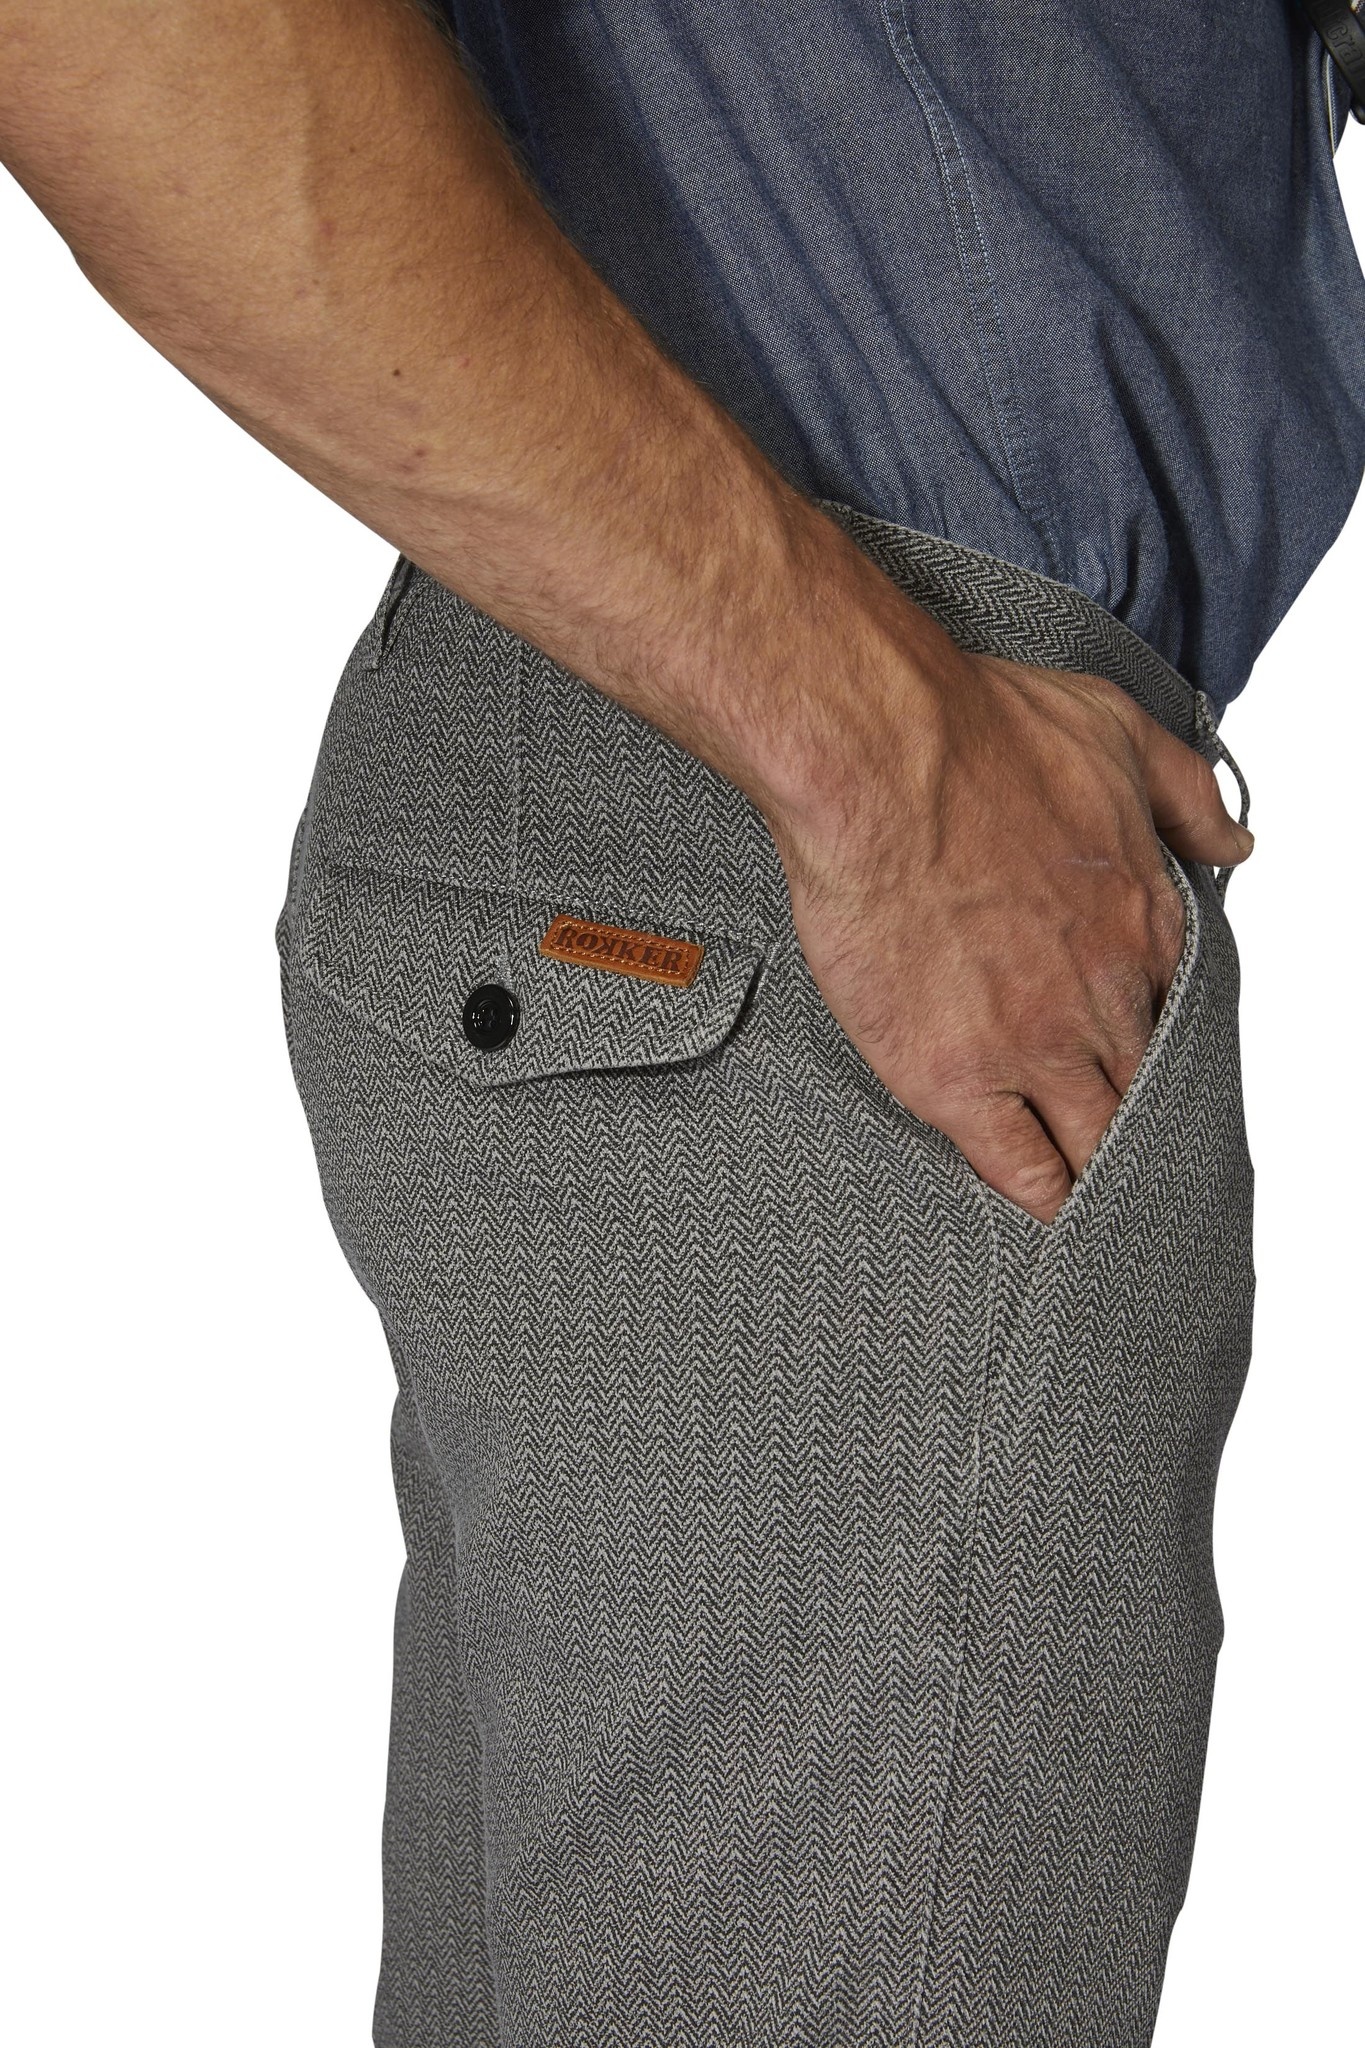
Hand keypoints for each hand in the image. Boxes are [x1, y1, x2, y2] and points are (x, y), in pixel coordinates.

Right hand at [770, 643, 1251, 1222]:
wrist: (883, 761)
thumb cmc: (980, 733)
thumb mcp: (1117, 732)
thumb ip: (1187, 795)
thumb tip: (1234, 844)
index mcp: (1144, 922)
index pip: (1176, 1016)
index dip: (1158, 1045)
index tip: (1138, 1059)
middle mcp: (1103, 996)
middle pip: (1144, 1092)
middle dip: (1139, 1121)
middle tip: (1125, 1146)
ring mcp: (1032, 1046)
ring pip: (1095, 1142)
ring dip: (1100, 1169)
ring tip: (1096, 1196)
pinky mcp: (956, 1080)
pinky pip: (1018, 1167)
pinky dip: (1042, 1197)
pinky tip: (1048, 1210)